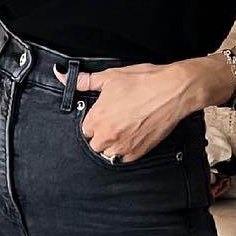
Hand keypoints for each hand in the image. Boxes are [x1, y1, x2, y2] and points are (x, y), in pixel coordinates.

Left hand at [53, 63, 184, 162]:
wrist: (173, 91)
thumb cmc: (143, 82)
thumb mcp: (111, 77)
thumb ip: (84, 81)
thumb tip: (62, 76)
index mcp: (97, 118)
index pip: (85, 129)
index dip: (94, 121)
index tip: (104, 114)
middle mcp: (108, 135)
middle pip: (95, 144)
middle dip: (102, 134)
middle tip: (116, 120)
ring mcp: (124, 146)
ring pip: (109, 153)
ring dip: (113, 144)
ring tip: (125, 129)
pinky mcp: (139, 152)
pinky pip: (125, 158)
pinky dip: (127, 150)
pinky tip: (134, 136)